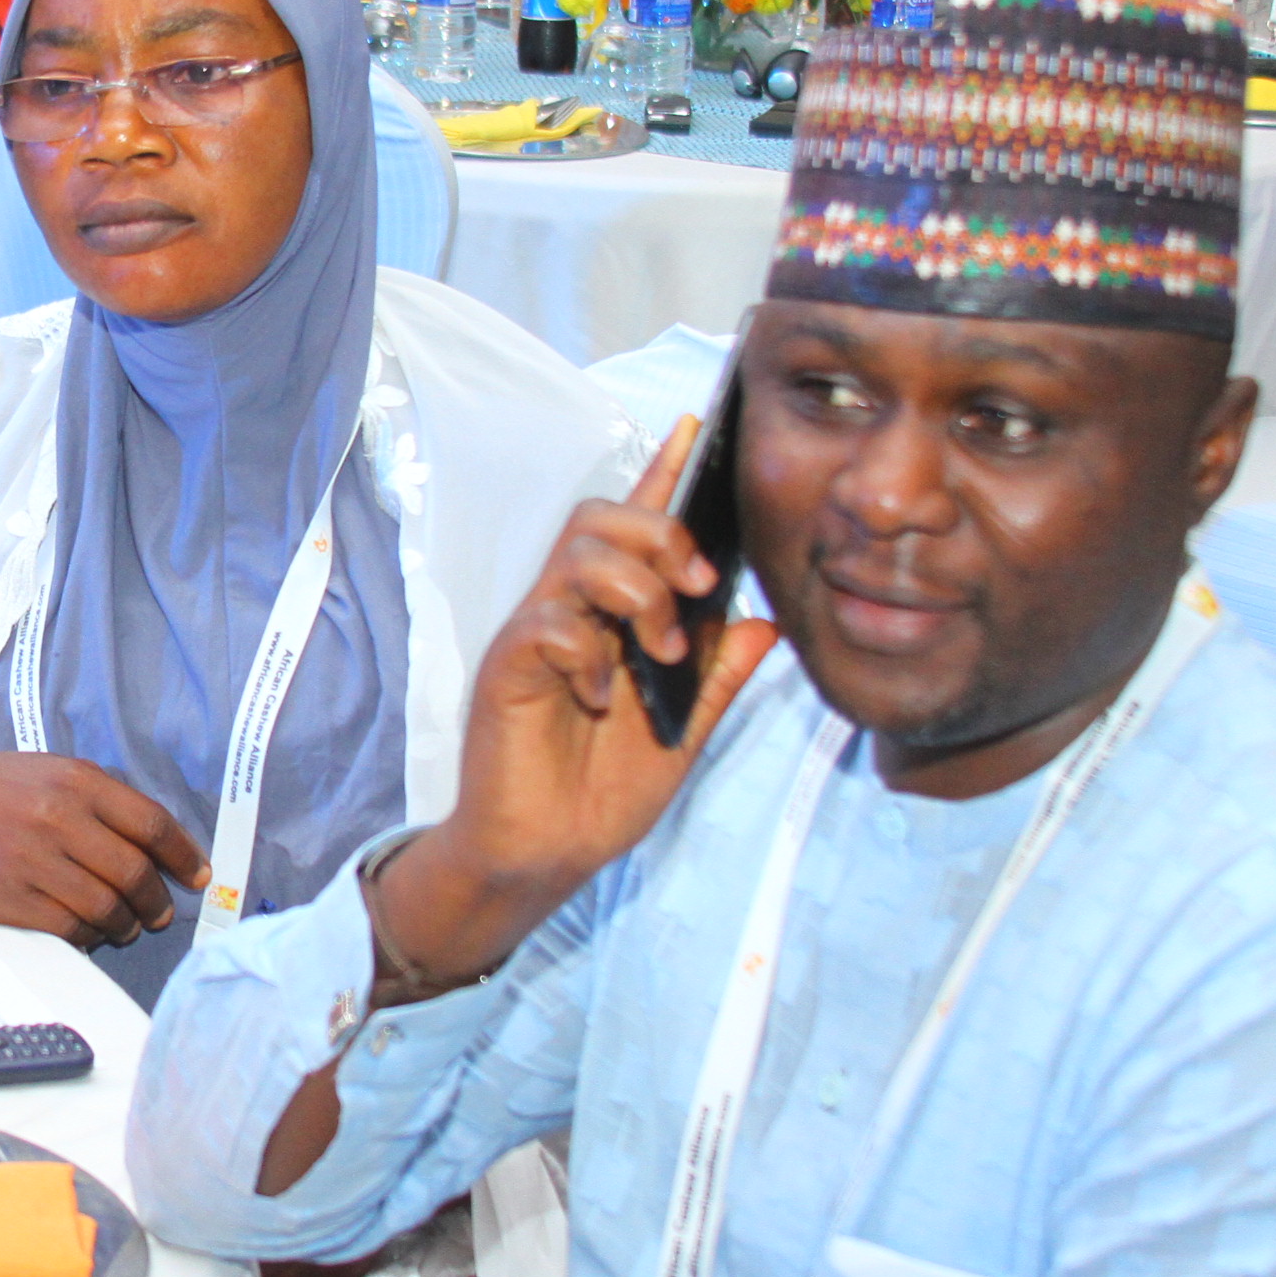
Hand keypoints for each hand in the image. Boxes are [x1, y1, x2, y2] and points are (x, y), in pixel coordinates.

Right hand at [0, 750, 209, 950]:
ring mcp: (32, 860)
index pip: (151, 824)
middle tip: (160, 913)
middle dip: (157, 901)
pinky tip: (90, 930)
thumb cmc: (1, 790)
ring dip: (126, 924)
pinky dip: (89, 935)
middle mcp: (57, 818)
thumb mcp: (58, 773)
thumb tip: (164, 848)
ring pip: (105, 907)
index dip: (183, 856)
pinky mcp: (10, 897)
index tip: (198, 876)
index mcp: (77, 782)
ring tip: (127, 926)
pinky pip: (69, 927)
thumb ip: (107, 803)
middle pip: (133, 872)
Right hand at [366, 419, 776, 994]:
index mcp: (612, 617)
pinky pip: (547, 623)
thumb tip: (766, 624)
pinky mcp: (509, 667)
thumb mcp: (685, 732)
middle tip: (695, 587)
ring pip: (578, 555)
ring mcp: (536, 634)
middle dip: (660, 534)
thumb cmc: (602, 792)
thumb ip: (720, 679)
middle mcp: (569, 611)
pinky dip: (587, 652)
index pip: (637, 528)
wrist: (547, 852)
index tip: (697, 424)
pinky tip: (601, 696)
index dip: (664, 473)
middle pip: (601, 518)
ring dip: (636, 591)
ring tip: (658, 651)